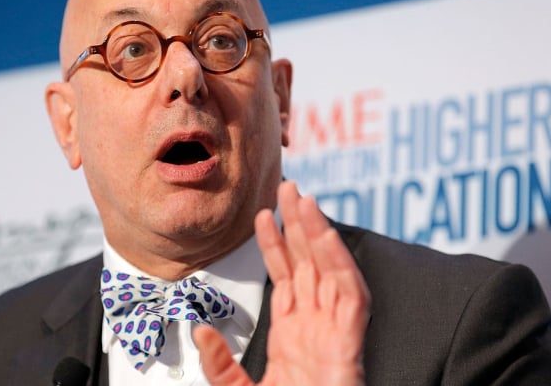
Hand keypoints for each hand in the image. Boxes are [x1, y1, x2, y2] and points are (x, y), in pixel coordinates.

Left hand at [193, 181, 369, 385]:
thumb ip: (219, 363)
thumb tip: (199, 329)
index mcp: (293, 330)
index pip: (286, 275)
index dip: (274, 245)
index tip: (261, 215)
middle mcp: (315, 322)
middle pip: (308, 262)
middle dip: (298, 225)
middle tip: (288, 187)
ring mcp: (334, 328)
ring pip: (329, 268)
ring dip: (318, 233)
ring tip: (303, 199)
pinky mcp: (351, 339)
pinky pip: (350, 293)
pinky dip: (340, 263)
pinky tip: (325, 236)